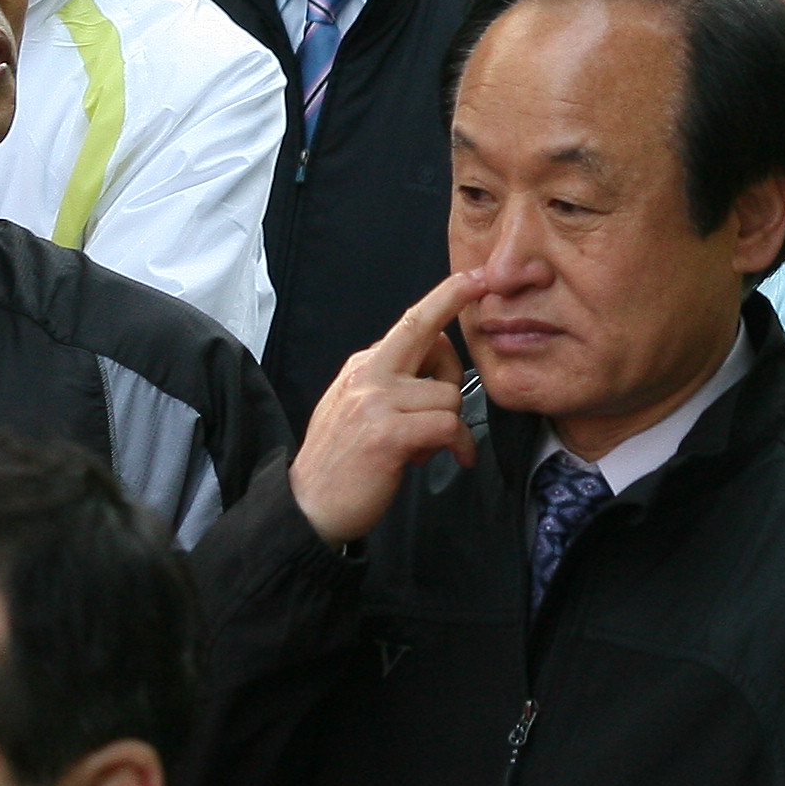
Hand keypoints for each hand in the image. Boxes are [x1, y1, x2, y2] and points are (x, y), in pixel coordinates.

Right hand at [293, 269, 483, 544]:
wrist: (309, 506)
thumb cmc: (341, 462)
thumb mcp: (358, 408)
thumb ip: (390, 382)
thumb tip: (434, 362)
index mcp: (363, 366)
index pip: (410, 321)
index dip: (446, 297)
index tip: (475, 279)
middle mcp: (367, 374)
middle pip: (427, 332)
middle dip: (456, 348)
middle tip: (448, 401)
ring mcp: (376, 402)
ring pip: (448, 395)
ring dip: (450, 425)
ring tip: (426, 448)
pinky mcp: (389, 433)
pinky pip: (448, 425)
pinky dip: (459, 444)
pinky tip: (453, 458)